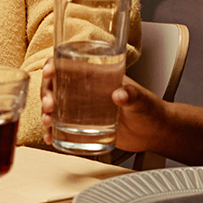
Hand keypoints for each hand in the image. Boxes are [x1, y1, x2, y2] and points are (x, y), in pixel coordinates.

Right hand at [44, 63, 171, 154]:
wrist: (156, 132)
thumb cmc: (152, 110)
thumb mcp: (142, 100)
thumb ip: (132, 96)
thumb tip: (119, 94)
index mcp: (98, 77)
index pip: (70, 65)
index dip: (55, 66)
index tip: (49, 72)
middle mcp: (87, 91)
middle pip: (56, 86)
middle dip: (46, 93)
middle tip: (49, 106)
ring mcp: (84, 110)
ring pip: (56, 108)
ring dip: (46, 114)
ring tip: (48, 123)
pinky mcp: (85, 128)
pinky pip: (63, 128)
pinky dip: (54, 133)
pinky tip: (50, 138)